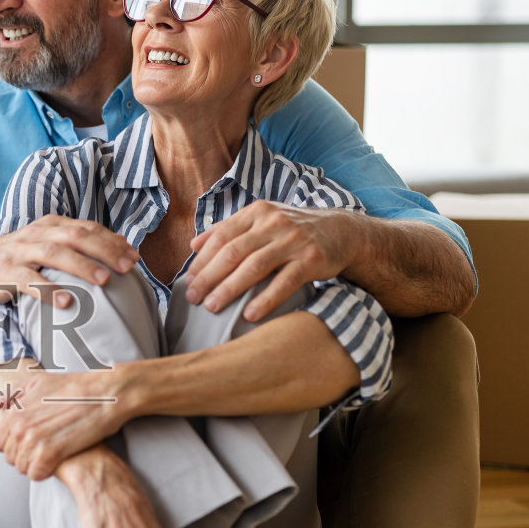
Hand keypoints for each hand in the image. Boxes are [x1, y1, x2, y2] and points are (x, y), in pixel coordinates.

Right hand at [0, 215, 137, 308]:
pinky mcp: (5, 273)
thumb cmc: (19, 261)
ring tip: (104, 280)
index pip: (88, 228)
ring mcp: (20, 252)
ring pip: (55, 254)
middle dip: (105, 251)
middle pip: (76, 237)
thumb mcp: (46, 247)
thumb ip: (74, 247)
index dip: (113, 241)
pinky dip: (49, 290)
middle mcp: (36, 234)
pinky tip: (68, 302)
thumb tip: (117, 254)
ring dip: (82, 266)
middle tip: (128, 267)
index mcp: (51, 225)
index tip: (135, 257)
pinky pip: (29, 280)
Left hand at [0, 368, 133, 479]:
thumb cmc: (75, 387)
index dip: (12, 445)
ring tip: (50, 456)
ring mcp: (34, 441)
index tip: (27, 443)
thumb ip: (13, 394)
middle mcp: (20, 427)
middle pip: (10, 458)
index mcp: (15, 412)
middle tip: (42, 450)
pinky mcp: (50, 454)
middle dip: (23, 457)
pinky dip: (44, 472)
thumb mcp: (39, 382)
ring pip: (22, 468)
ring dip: (34, 465)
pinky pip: (36, 474)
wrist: (104, 395)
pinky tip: (55, 464)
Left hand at [184, 202, 364, 321]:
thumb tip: (193, 245)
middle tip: (193, 298)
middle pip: (233, 252)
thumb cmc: (292, 230)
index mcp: (256, 213)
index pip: (221, 237)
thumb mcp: (261, 220)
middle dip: (209, 277)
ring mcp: (293, 241)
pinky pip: (285, 282)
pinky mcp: (312, 260)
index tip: (187, 282)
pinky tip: (249, 314)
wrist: (341, 231)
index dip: (202, 261)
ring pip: (254, 266)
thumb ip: (229, 230)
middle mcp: (273, 223)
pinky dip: (266, 299)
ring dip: (230, 288)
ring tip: (212, 307)